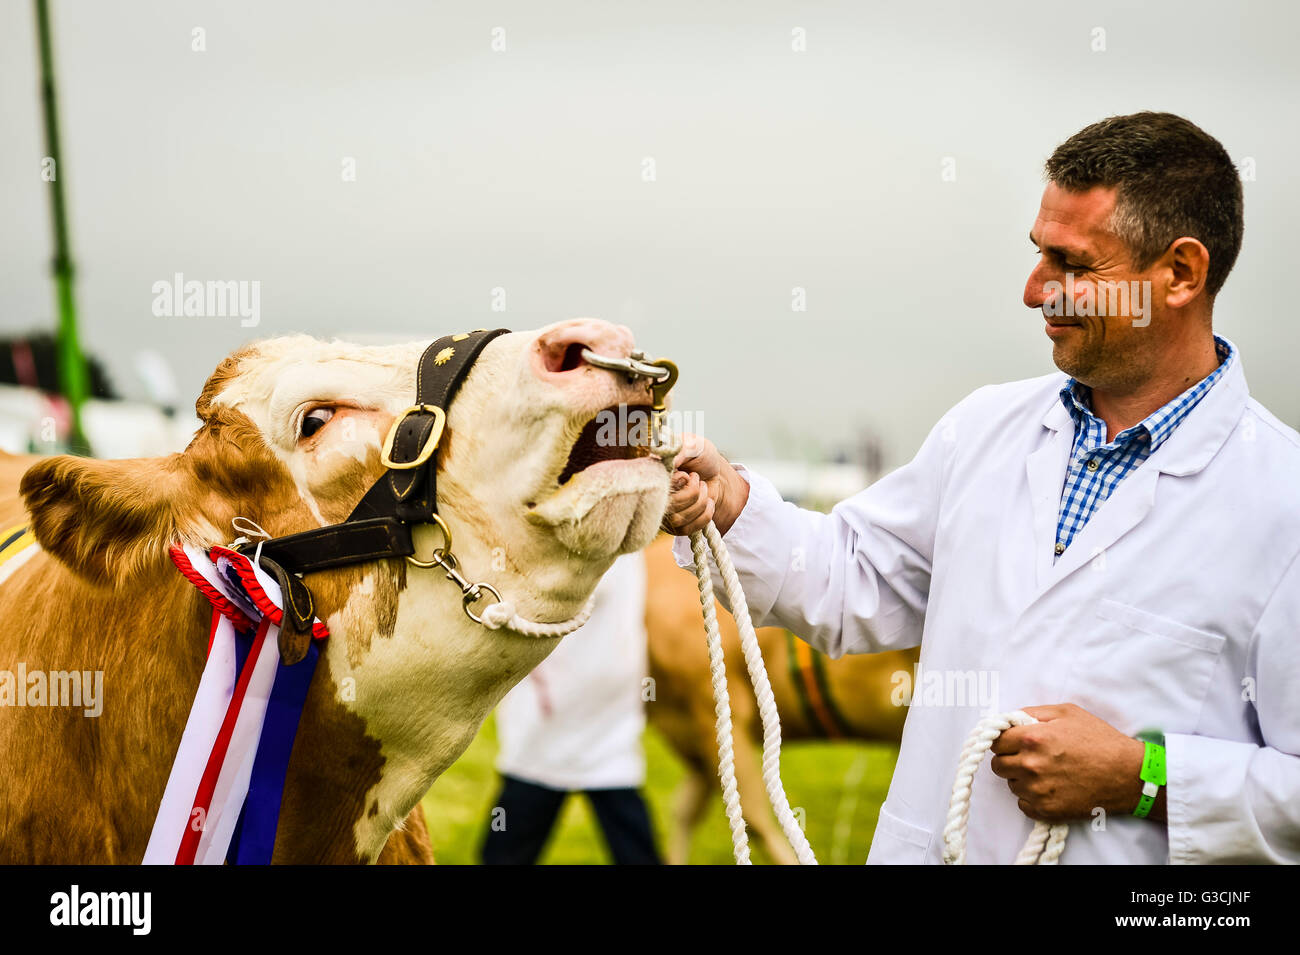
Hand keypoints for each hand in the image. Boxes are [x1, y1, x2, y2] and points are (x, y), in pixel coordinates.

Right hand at [660, 433, 749, 536]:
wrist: (715, 470)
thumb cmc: (701, 454)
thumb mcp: (693, 445)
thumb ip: (682, 449)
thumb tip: (670, 462)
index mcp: (652, 473)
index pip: (655, 486)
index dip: (675, 482)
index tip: (686, 473)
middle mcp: (655, 494)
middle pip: (668, 506)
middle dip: (691, 492)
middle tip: (695, 477)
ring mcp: (664, 511)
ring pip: (678, 520)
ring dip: (699, 503)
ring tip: (702, 487)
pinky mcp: (676, 524)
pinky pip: (687, 530)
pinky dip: (704, 515)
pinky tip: (708, 502)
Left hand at [988, 703, 1152, 822]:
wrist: (1128, 774)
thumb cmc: (1100, 739)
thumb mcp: (1067, 712)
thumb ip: (1032, 713)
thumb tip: (1010, 720)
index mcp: (1032, 738)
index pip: (994, 741)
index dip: (1003, 740)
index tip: (1012, 742)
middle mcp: (1030, 765)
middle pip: (998, 765)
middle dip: (1010, 759)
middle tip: (1029, 757)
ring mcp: (1038, 791)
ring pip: (1011, 785)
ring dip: (1022, 779)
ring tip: (1046, 772)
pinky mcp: (1047, 810)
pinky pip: (1023, 804)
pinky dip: (1032, 798)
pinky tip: (1051, 788)